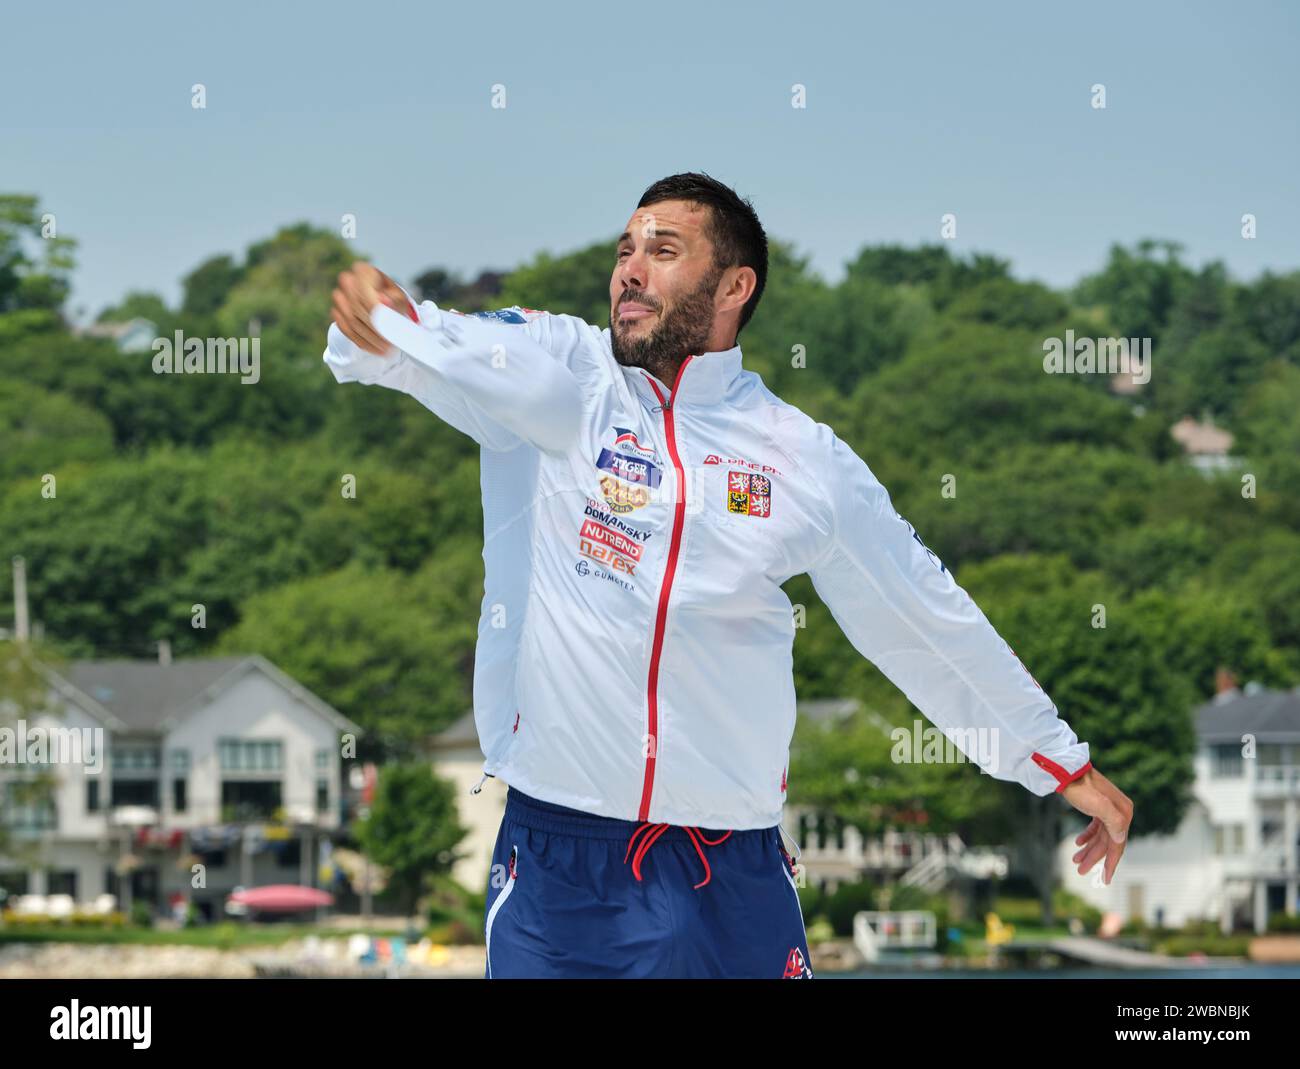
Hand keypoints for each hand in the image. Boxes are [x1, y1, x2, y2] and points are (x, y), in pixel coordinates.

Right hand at [331, 261, 408, 354]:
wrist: (380, 303)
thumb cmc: (392, 298)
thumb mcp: (399, 298)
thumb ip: (394, 299)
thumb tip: (384, 302)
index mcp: (364, 271)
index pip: (364, 292)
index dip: (375, 311)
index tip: (387, 326)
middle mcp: (347, 280)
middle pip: (356, 308)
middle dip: (374, 328)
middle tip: (389, 342)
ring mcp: (338, 296)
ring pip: (351, 321)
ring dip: (369, 338)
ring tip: (385, 348)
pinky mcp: (336, 312)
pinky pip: (346, 330)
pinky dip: (362, 342)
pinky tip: (375, 349)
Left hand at [1062, 766, 1132, 884]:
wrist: (1066, 770)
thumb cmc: (1081, 788)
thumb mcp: (1099, 806)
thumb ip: (1114, 823)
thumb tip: (1121, 840)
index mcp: (1123, 813)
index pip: (1118, 845)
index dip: (1111, 863)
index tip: (1106, 880)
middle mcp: (1119, 812)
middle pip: (1108, 842)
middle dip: (1094, 858)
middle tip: (1081, 870)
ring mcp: (1108, 810)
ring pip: (1100, 837)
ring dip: (1089, 849)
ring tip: (1075, 860)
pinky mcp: (1096, 807)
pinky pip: (1095, 828)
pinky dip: (1087, 837)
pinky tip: (1078, 843)